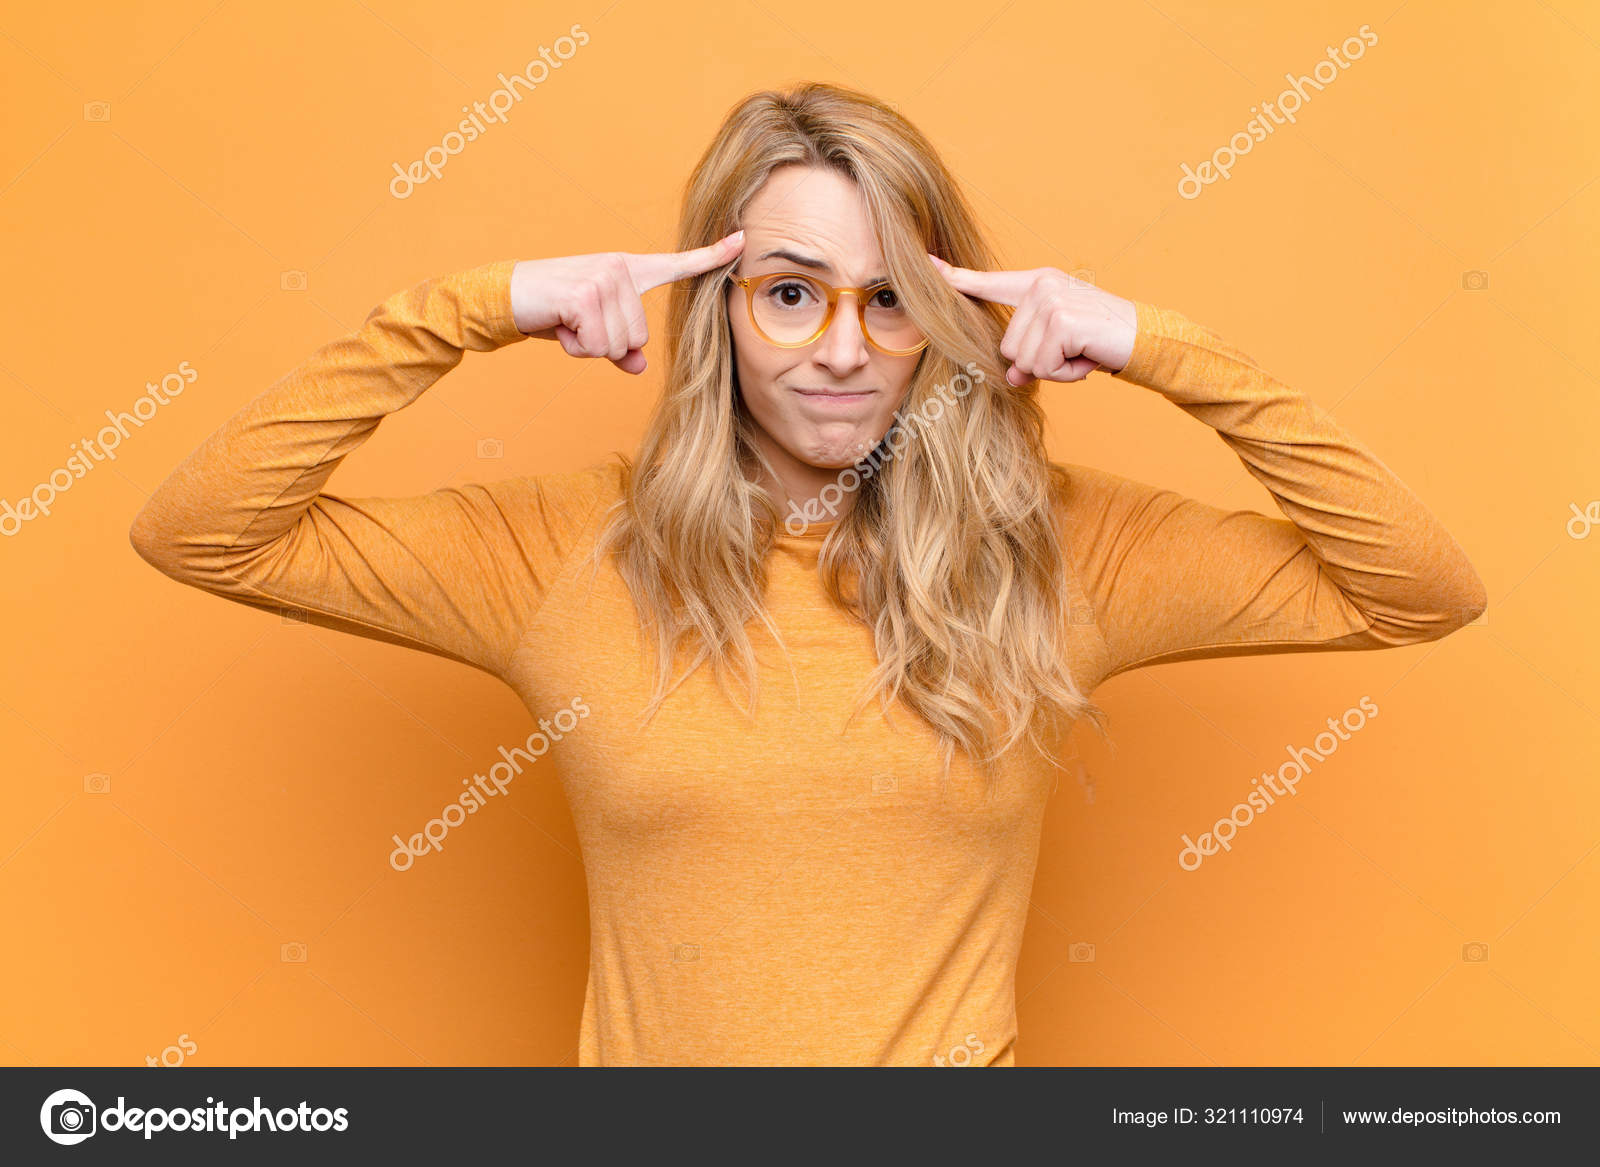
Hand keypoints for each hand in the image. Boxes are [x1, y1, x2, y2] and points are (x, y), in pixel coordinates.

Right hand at [510, 230, 744, 373]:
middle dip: (606, 345)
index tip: (741, 240)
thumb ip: (620, 348)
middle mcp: (620, 269)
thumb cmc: (553, 312)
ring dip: (589, 346)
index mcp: (628, 271)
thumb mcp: (592, 331)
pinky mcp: (585, 294)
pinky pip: (597, 346)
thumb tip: (637, 367)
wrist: (507, 294)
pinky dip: (575, 346)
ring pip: (618, 345)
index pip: (676, 264)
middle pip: (638, 338)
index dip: (711, 257)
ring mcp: (604, 279)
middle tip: (578, 324)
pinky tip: (560, 324)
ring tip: (568, 322)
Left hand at [929, 255, 1136, 384]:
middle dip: (1039, 362)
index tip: (926, 264)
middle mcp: (1041, 286)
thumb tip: (1012, 376)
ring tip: (1080, 353)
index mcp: (1036, 284)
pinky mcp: (1062, 321)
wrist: (1144, 337)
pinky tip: (1085, 357)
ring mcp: (1051, 301)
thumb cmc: (1099, 341)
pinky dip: (1066, 373)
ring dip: (1054, 368)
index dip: (955, 278)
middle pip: (1007, 347)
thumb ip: (1028, 355)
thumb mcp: (1057, 346)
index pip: (988, 283)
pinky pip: (1043, 366)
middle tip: (1072, 351)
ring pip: (1023, 360)